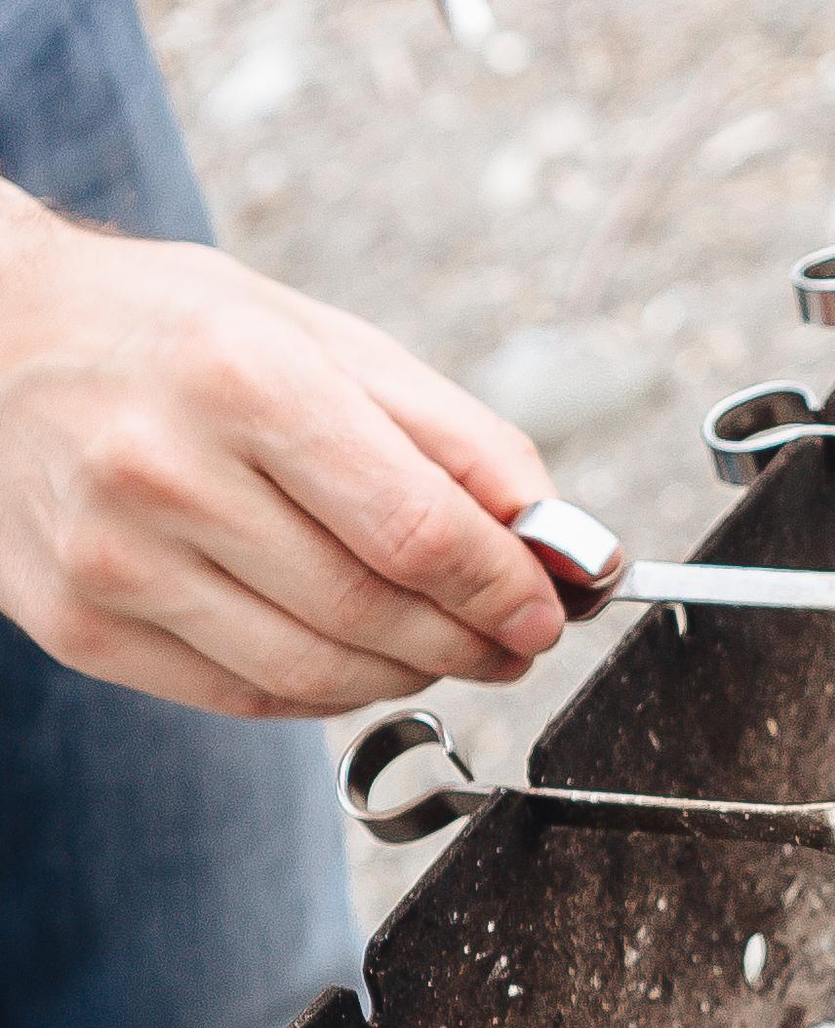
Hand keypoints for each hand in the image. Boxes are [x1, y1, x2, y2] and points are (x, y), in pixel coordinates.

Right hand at [0, 188, 568, 716]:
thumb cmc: (174, 332)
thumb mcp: (321, 337)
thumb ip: (452, 436)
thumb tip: (560, 541)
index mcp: (243, 379)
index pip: (415, 529)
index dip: (505, 587)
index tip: (553, 606)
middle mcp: (165, 472)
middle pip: (370, 610)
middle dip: (473, 640)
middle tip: (516, 639)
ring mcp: (112, 560)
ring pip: (313, 671)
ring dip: (409, 673)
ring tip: (445, 645)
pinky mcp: (79, 626)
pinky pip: (243, 695)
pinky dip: (325, 691)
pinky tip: (356, 656)